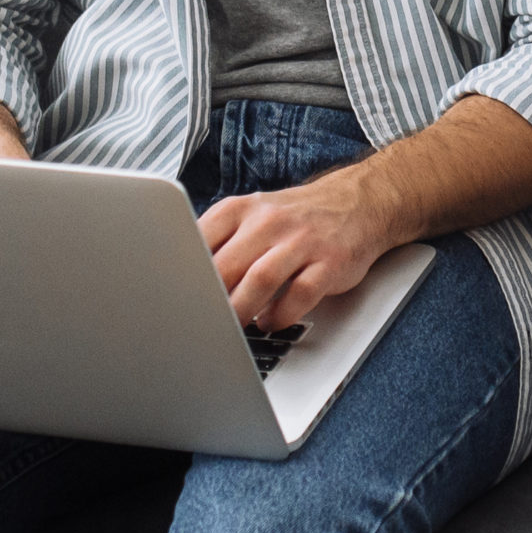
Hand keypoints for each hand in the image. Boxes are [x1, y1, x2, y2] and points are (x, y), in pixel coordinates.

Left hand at [198, 167, 397, 331]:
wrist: (356, 203)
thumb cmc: (294, 217)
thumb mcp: (252, 215)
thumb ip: (221, 242)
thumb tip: (183, 278)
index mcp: (242, 209)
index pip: (200, 238)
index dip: (185, 271)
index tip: (175, 296)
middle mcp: (269, 221)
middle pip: (227, 264)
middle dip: (210, 299)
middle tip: (202, 321)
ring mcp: (301, 241)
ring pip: (260, 279)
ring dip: (242, 310)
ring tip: (234, 329)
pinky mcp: (329, 263)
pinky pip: (300, 294)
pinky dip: (281, 315)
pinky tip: (271, 323)